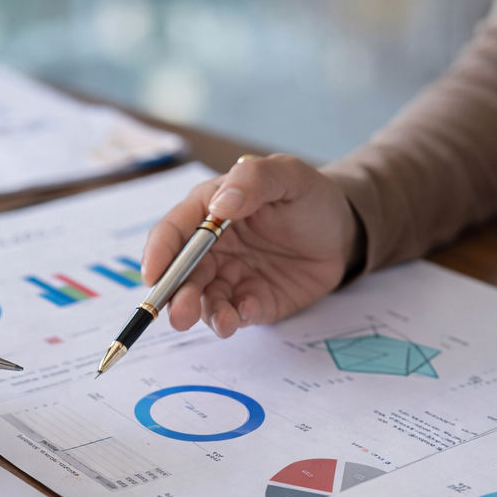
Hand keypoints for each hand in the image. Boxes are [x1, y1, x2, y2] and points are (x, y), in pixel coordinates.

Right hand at [140, 155, 361, 337]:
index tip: (152, 274)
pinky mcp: (250, 302)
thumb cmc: (310, 197)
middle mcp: (212, 248)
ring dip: (205, 314)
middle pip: (181, 276)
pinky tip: (249, 311)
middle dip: (176, 297)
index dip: (158, 253)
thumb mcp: (289, 175)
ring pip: (203, 302)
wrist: (344, 232)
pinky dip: (236, 318)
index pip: (173, 232)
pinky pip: (235, 315)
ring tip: (224, 321)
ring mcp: (230, 278)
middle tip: (180, 313)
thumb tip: (220, 204)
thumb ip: (254, 180)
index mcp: (209, 211)